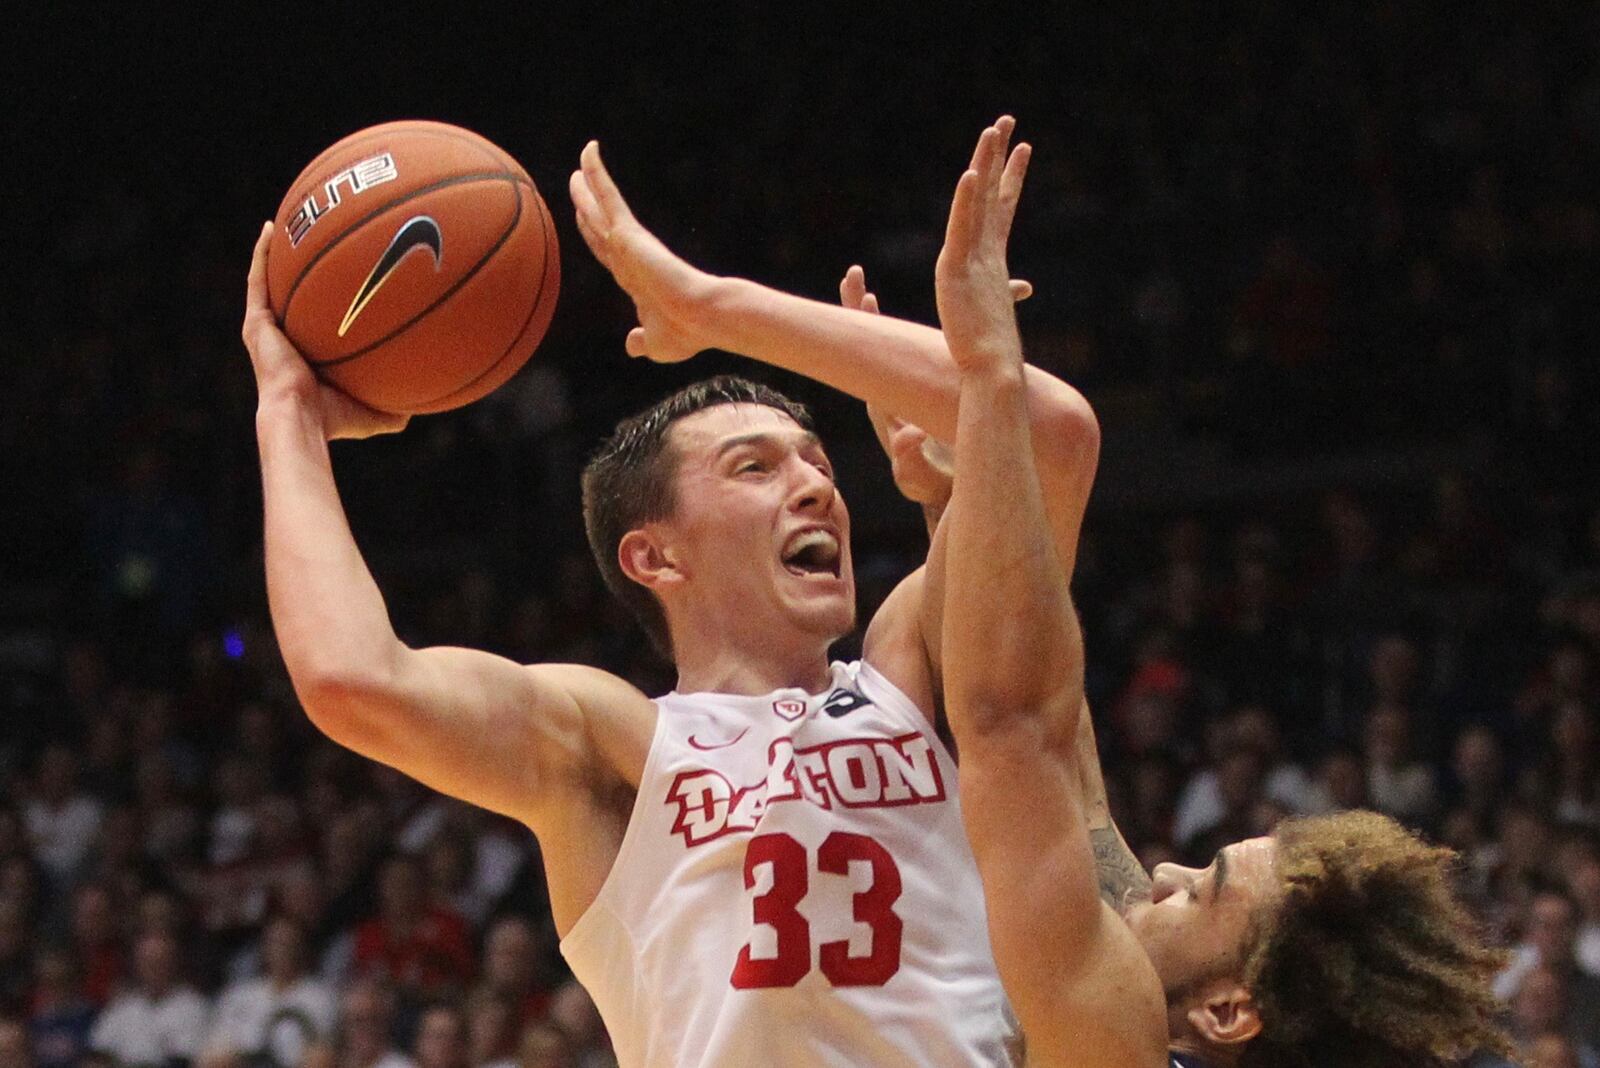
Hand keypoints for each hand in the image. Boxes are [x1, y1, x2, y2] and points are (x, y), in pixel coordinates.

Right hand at [242, 223, 408, 439]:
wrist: (300, 418)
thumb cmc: (334, 419)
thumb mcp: (374, 411)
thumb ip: (397, 405)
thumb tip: (427, 404)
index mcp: (306, 356)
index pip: (316, 323)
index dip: (326, 302)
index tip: (343, 280)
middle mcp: (283, 340)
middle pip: (293, 296)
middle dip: (301, 271)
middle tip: (316, 242)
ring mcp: (267, 330)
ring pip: (269, 281)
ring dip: (276, 253)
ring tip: (288, 225)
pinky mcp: (256, 323)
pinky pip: (257, 280)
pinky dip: (262, 253)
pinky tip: (271, 228)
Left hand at [570, 141, 719, 362]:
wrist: (702, 316)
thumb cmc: (685, 333)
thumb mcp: (655, 344)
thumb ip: (640, 341)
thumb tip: (631, 345)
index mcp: (635, 280)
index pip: (607, 253)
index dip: (594, 236)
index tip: (585, 219)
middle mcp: (630, 258)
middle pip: (600, 225)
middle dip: (587, 204)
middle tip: (577, 182)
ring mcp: (628, 243)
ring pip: (600, 205)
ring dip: (589, 182)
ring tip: (582, 159)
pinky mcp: (629, 232)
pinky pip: (607, 196)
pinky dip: (597, 173)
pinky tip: (588, 151)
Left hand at [841, 265, 955, 507]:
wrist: (955, 495)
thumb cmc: (936, 489)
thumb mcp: (923, 480)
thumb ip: (910, 464)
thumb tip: (905, 438)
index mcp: (889, 403)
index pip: (865, 357)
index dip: (859, 324)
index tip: (862, 293)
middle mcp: (898, 392)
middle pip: (875, 343)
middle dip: (862, 310)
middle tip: (853, 273)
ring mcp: (919, 390)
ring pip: (914, 341)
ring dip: (922, 309)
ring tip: (934, 273)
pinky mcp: (946, 390)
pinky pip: (956, 349)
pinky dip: (977, 321)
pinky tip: (1012, 293)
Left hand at [934, 117, 1030, 374]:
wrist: (992, 371)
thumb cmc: (990, 352)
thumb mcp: (991, 315)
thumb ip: (1004, 297)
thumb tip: (1024, 289)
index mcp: (991, 261)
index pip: (1002, 208)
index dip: (1012, 177)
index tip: (1024, 147)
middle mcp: (986, 253)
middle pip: (994, 193)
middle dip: (1001, 156)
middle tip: (1007, 120)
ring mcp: (974, 259)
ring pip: (979, 202)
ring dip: (986, 163)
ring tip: (993, 129)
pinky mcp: (956, 270)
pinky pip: (962, 227)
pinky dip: (966, 200)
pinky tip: (970, 174)